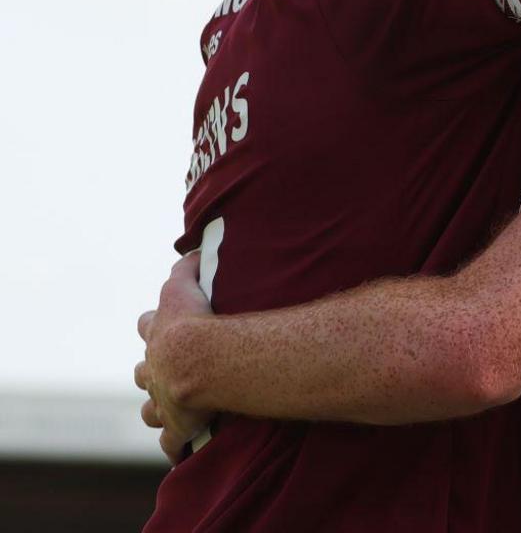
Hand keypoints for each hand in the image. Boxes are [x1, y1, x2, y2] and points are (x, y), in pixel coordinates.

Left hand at [134, 252, 216, 463]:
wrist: (198, 361)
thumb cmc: (196, 322)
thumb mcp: (186, 285)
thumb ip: (188, 267)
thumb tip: (194, 248)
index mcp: (159, 337)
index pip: (148, 326)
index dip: (154, 325)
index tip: (163, 323)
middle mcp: (154, 370)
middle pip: (143, 371)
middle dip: (152, 371)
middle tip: (170, 370)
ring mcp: (164, 402)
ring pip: (151, 410)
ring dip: (159, 409)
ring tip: (175, 410)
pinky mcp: (178, 428)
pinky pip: (173, 443)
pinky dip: (177, 446)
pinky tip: (185, 450)